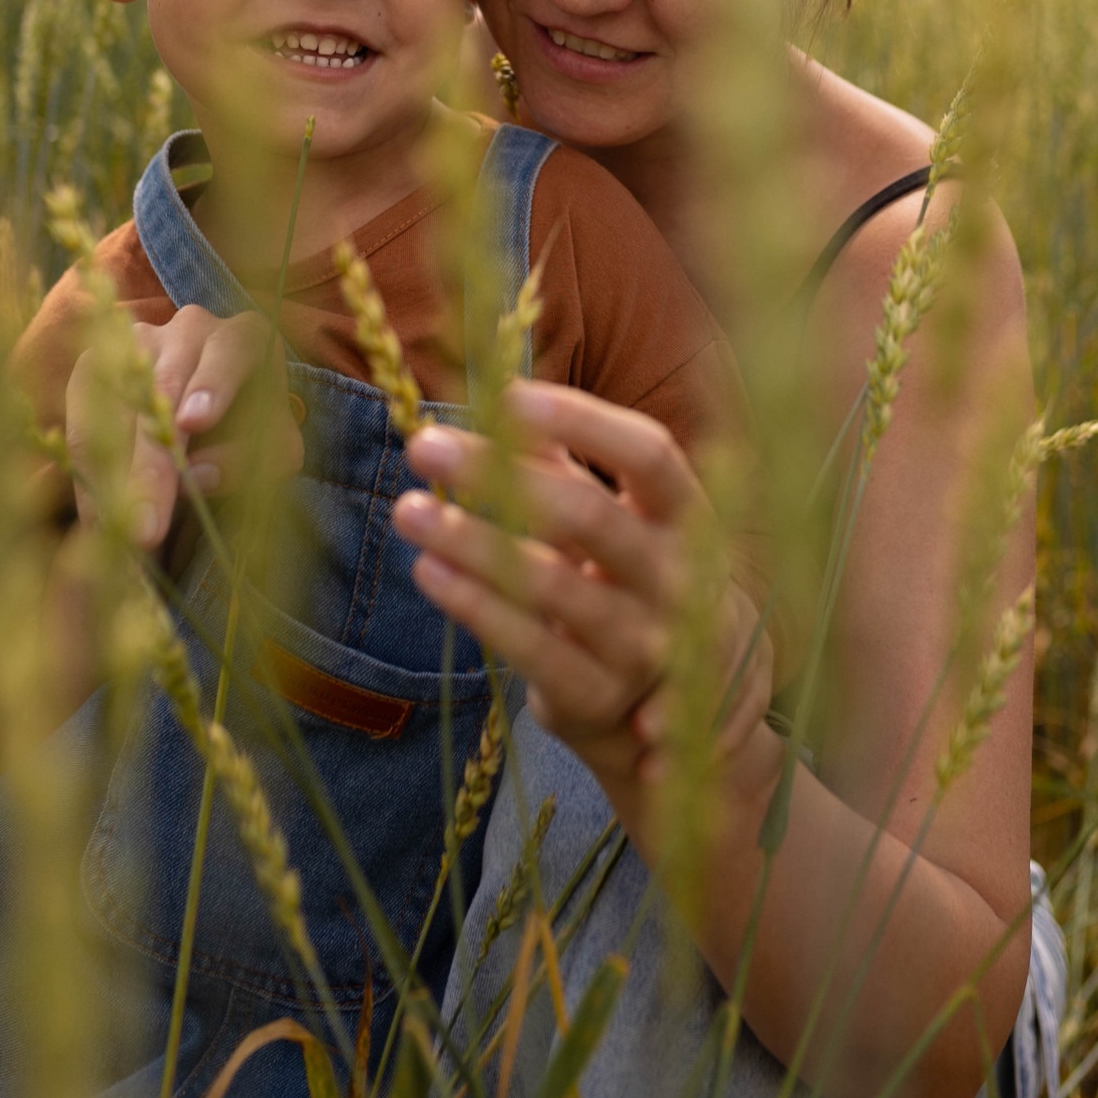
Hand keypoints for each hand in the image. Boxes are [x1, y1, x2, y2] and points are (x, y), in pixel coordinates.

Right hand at [65, 303, 302, 549]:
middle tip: (147, 528)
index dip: (211, 385)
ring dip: (111, 471)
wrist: (218, 415)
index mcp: (244, 339)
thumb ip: (250, 460)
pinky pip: (82, 412)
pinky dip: (86, 467)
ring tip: (113, 531)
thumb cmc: (251, 431)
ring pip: (115, 403)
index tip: (192, 423)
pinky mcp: (98, 362)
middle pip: (164, 388)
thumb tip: (196, 476)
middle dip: (152, 463)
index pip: (230, 353)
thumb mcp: (272, 452)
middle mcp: (191, 329)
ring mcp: (139, 340)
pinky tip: (95, 514)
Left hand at [394, 383, 773, 794]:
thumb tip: (499, 392)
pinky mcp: (598, 694)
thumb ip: (563, 458)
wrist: (678, 705)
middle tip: (423, 445)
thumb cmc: (627, 577)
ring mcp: (643, 642)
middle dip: (499, 473)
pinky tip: (430, 570)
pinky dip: (476, 605)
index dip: (586, 420)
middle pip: (588, 513)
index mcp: (688, 516)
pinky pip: (529, 645)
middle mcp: (678, 578)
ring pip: (550, 583)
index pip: (650, 453)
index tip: (507, 396)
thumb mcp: (614, 514)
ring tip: (409, 510)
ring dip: (472, 541)